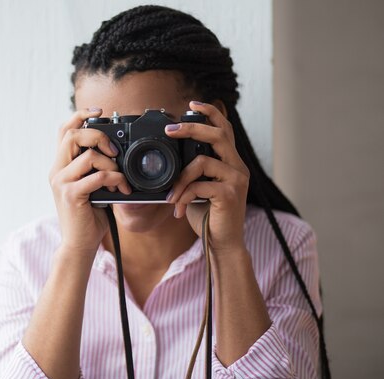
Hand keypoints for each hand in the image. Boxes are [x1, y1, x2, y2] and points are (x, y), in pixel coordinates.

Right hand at [49, 108, 131, 252]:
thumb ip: (95, 168)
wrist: (79, 244)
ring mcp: (61, 183)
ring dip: (111, 164)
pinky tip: (121, 188)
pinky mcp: (71, 195)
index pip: (64, 130)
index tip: (98, 111)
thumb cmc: (88, 217)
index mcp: (60, 167)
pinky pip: (97, 176)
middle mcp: (57, 172)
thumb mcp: (91, 187)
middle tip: (114, 150)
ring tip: (120, 177)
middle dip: (98, 135)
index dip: (79, 115)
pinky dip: (114, 179)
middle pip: (72, 135)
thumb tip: (116, 151)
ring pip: (88, 156)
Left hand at [165, 101, 249, 252]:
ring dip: (180, 178)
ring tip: (171, 196)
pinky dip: (183, 195)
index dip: (210, 113)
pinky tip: (178, 209)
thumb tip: (170, 159)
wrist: (222, 244)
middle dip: (191, 128)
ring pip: (203, 162)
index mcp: (231, 163)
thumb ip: (193, 172)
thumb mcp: (198, 189)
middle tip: (170, 129)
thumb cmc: (209, 216)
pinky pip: (199, 185)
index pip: (224, 129)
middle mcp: (238, 167)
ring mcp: (236, 180)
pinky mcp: (230, 194)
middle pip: (217, 135)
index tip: (192, 104)